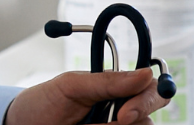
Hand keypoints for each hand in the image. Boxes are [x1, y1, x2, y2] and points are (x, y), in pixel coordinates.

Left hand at [2, 68, 169, 124]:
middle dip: (138, 115)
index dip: (148, 97)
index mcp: (117, 88)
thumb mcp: (71, 85)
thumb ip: (108, 81)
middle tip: (117, 122)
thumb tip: (145, 73)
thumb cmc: (43, 102)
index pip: (150, 87)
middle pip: (150, 115)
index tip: (126, 111)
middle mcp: (122, 111)